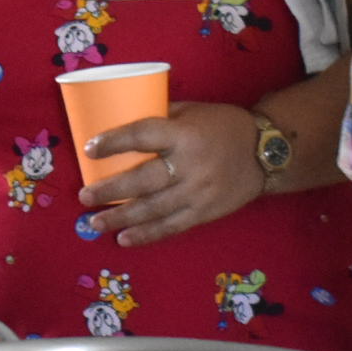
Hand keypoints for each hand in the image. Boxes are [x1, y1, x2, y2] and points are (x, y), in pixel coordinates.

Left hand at [78, 100, 267, 245]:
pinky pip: (172, 226)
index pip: (143, 136)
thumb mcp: (193, 111)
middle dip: (111, 190)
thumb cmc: (222, 126)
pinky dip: (147, 234)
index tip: (89, 148)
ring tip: (94, 223)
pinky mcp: (205, 212)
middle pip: (144, 180)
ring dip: (121, 218)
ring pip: (154, 208)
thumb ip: (160, 117)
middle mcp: (190, 165)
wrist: (267, 152)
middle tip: (84, 197)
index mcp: (185, 134)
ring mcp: (198, 192)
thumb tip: (120, 119)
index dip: (115, 143)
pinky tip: (124, 239)